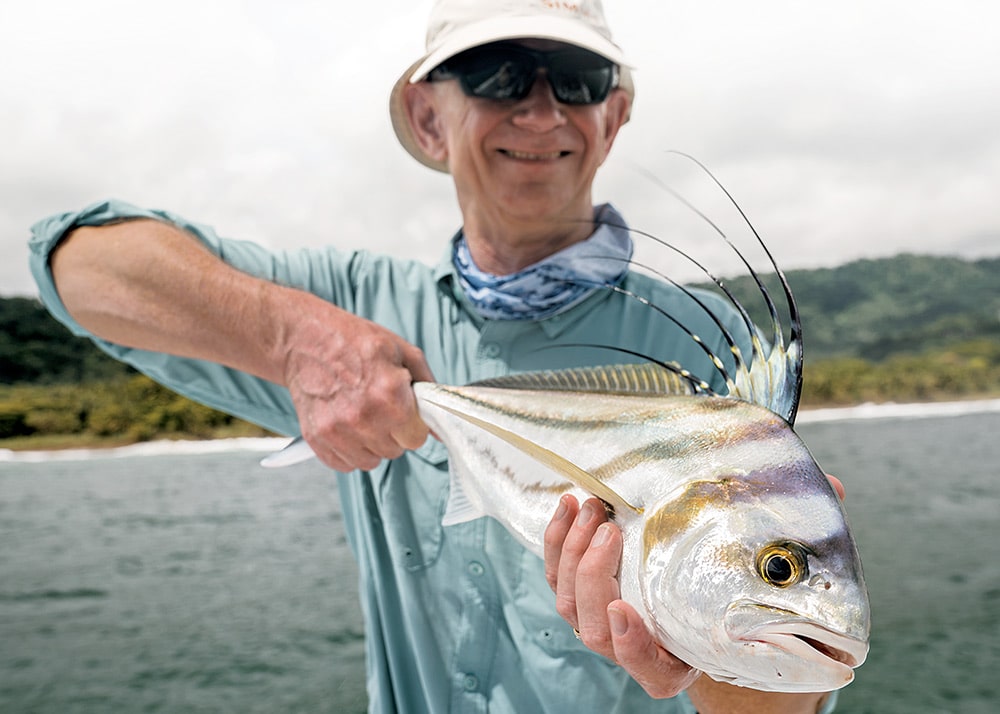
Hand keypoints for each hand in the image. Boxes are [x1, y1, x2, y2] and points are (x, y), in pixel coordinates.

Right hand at [277, 292, 433, 470]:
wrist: (304, 339)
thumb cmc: (354, 342)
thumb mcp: (401, 351)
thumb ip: (428, 388)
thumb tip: (440, 425)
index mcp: (390, 394)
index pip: (417, 438)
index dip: (412, 424)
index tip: (402, 410)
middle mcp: (364, 417)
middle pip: (395, 450)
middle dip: (393, 432)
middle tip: (379, 406)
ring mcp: (338, 431)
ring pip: (371, 461)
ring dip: (371, 443)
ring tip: (361, 414)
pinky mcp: (317, 439)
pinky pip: (345, 464)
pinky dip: (348, 449)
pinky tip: (345, 424)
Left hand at [543, 487, 844, 711]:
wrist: (697, 579)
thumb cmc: (733, 579)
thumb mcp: (765, 563)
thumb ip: (793, 534)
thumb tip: (834, 489)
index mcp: (675, 657)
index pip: (648, 668)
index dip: (632, 646)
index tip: (628, 612)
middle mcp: (633, 645)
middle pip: (595, 629)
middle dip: (595, 577)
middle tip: (611, 529)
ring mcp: (601, 619)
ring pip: (568, 602)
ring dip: (573, 554)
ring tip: (592, 507)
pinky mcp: (580, 588)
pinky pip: (556, 572)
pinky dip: (557, 540)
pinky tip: (569, 504)